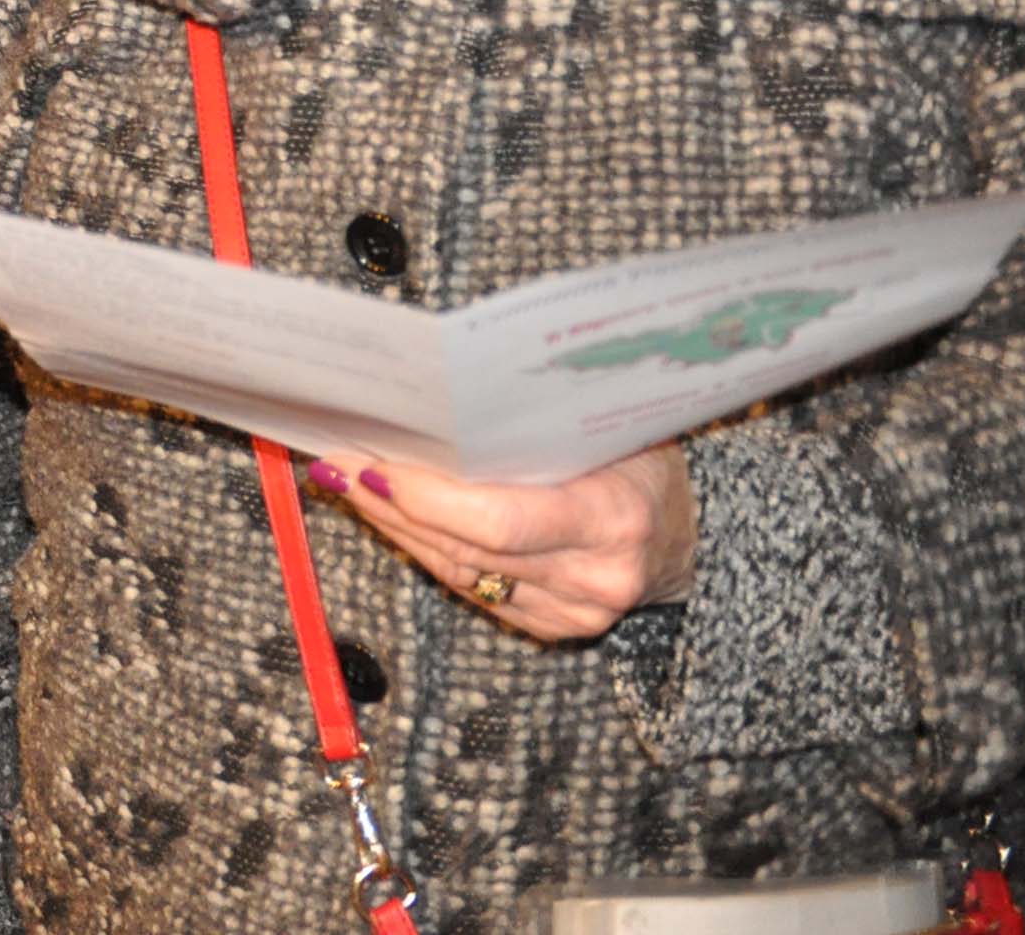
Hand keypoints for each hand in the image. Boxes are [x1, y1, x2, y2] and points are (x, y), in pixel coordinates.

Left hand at [313, 443, 697, 640]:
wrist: (686, 530)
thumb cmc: (638, 457)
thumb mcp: (603, 424)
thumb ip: (529, 421)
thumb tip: (430, 395)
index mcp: (613, 517)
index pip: (500, 520)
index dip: (427, 497)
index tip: (372, 463)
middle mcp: (595, 577)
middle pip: (467, 548)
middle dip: (392, 504)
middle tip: (337, 462)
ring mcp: (574, 613)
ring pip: (458, 572)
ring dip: (395, 526)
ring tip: (348, 481)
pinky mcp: (552, 629)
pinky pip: (471, 588)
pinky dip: (426, 549)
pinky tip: (391, 515)